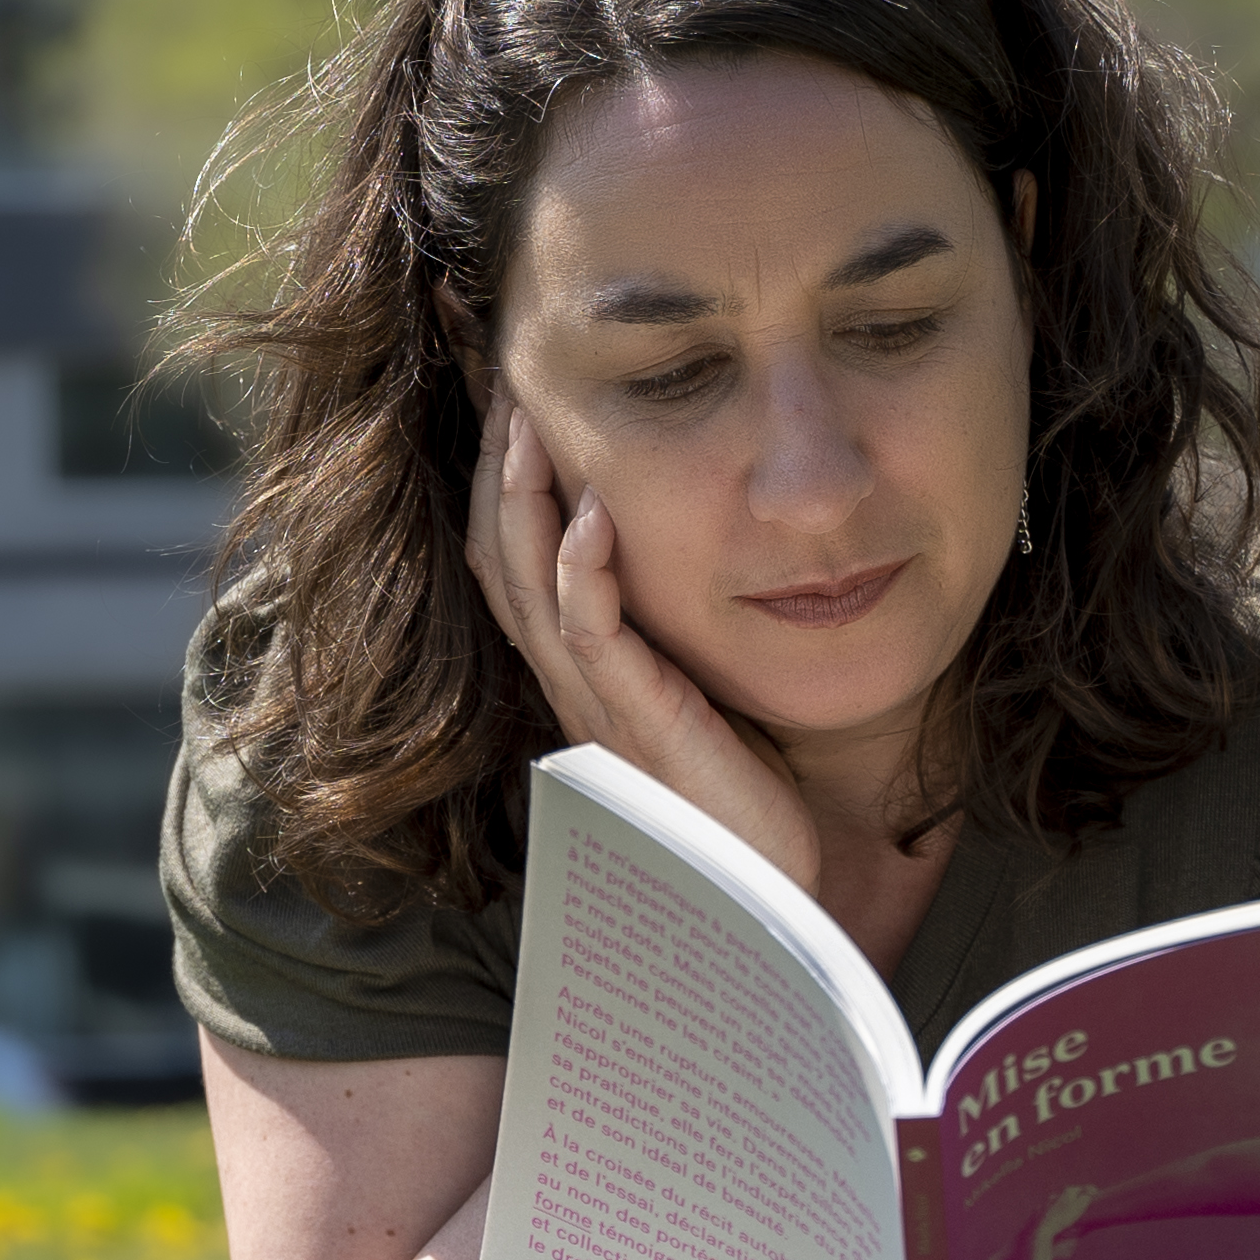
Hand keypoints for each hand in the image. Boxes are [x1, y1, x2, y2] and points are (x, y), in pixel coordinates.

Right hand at [470, 399, 821, 903]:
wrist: (764, 885)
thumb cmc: (744, 787)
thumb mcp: (701, 679)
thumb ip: (677, 623)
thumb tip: (692, 538)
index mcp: (577, 662)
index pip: (512, 548)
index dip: (500, 469)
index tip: (513, 388)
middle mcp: (566, 676)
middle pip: (496, 549)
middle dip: (496, 458)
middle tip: (505, 374)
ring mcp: (592, 700)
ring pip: (525, 580)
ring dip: (525, 494)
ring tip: (531, 416)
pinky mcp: (633, 721)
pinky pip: (590, 633)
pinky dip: (586, 568)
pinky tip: (599, 509)